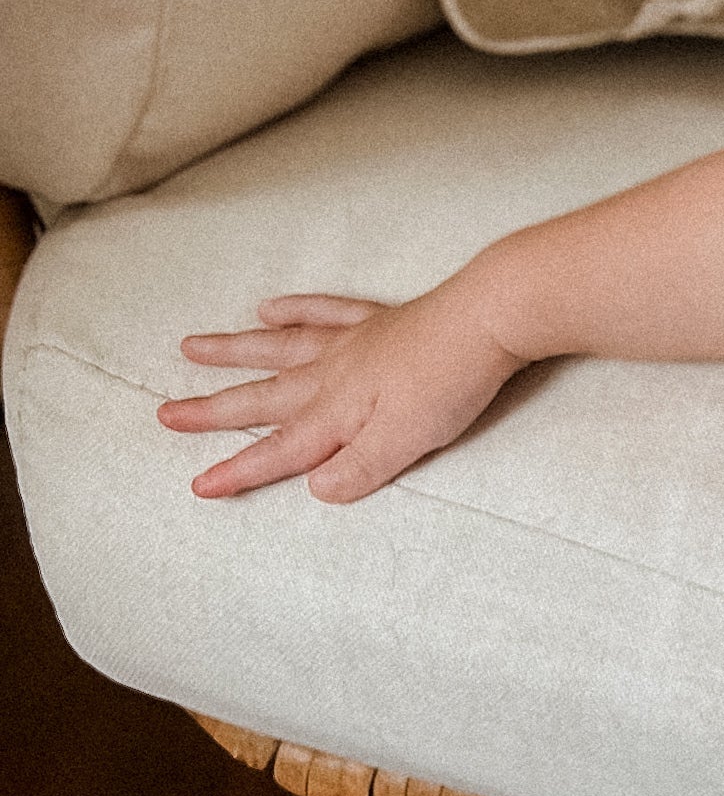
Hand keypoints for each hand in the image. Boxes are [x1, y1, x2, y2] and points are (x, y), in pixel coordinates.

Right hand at [158, 289, 526, 501]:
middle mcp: (332, 374)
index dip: (239, 471)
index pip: (281, 451)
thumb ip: (359, 468)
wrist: (486, 320)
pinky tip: (267, 308)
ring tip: (190, 347)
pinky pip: (324, 310)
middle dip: (212, 411)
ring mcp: (351, 341)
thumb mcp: (406, 443)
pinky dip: (294, 309)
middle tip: (165, 413)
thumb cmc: (450, 387)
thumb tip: (315, 488)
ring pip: (278, 347)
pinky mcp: (378, 319)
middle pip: (262, 397)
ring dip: (233, 351)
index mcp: (338, 413)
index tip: (199, 486)